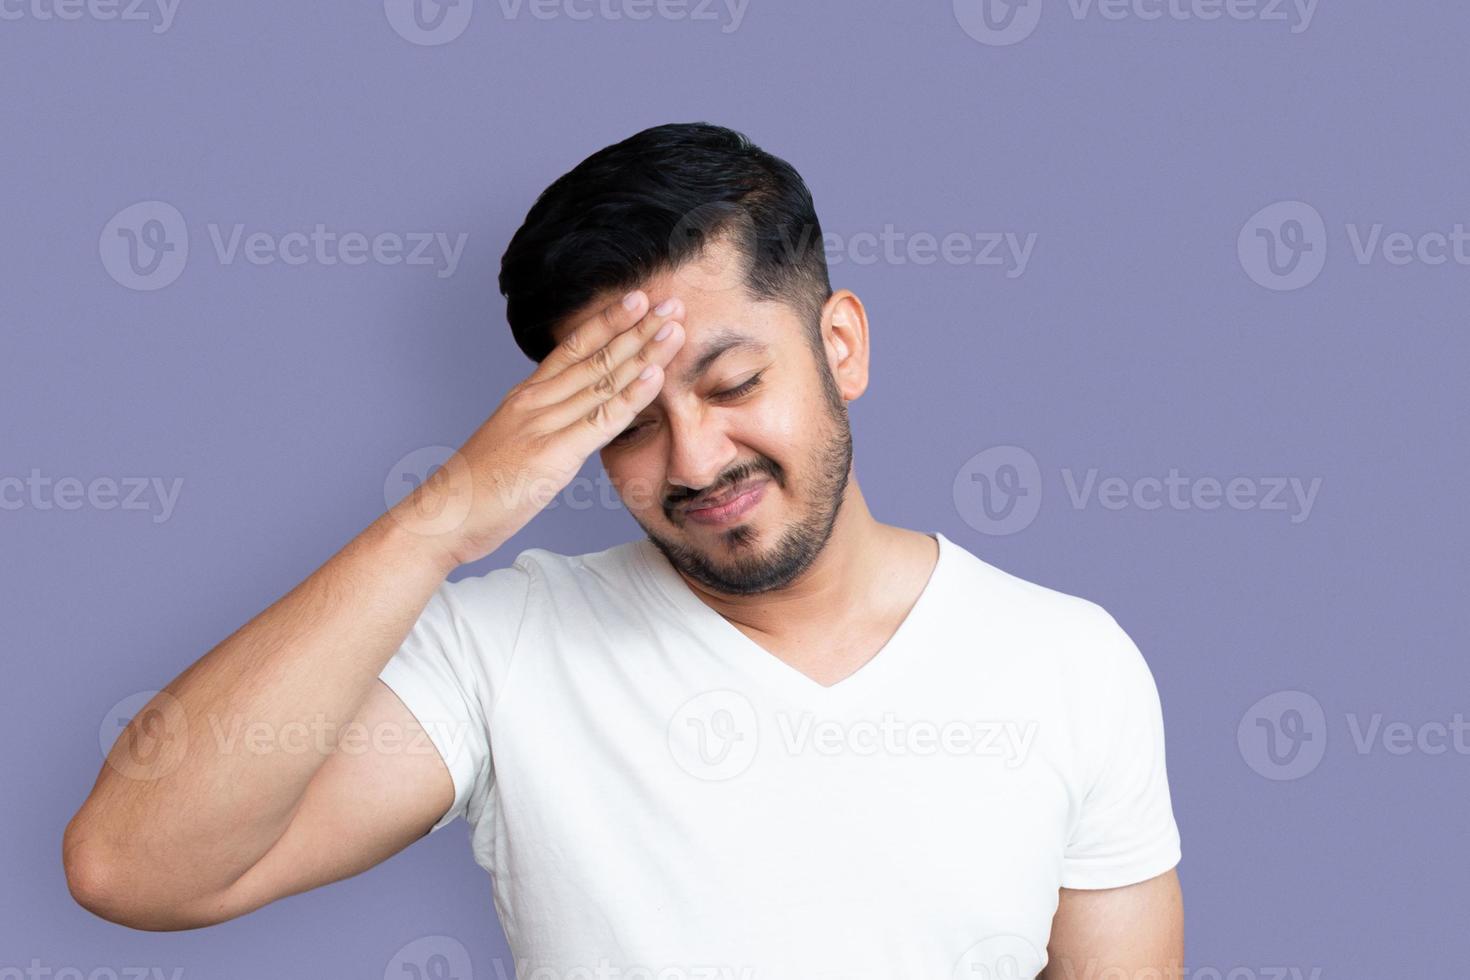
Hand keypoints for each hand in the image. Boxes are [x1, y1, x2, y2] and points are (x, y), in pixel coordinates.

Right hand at [391, 289, 685, 567]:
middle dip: (637, 327)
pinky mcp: (552, 454)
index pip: (573, 348)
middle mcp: (535, 401)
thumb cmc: (476, 490)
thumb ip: (544, 428)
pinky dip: (632, 395)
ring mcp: (543, 425)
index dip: (607, 321)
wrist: (441, 518)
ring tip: (674, 325)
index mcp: (525, 397)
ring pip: (603, 379)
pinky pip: (601, 420)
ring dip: (643, 351)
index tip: (637, 300)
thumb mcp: (513, 446)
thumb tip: (574, 423)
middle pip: (595, 356)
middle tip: (671, 302)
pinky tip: (655, 374)